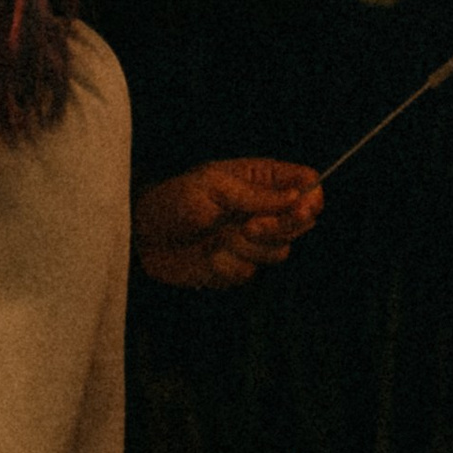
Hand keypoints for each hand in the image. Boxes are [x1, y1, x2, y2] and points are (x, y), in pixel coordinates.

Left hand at [134, 159, 323, 290]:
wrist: (142, 236)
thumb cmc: (174, 199)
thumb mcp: (213, 186)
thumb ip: (257, 194)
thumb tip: (299, 196)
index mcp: (260, 179)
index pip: (306, 184)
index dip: (311, 198)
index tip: (301, 208)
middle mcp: (262, 209)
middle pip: (301, 223)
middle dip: (277, 228)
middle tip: (248, 225)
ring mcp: (251, 240)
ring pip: (278, 252)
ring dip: (247, 248)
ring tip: (218, 237)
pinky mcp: (236, 266)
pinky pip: (250, 272)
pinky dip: (228, 266)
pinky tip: (208, 256)